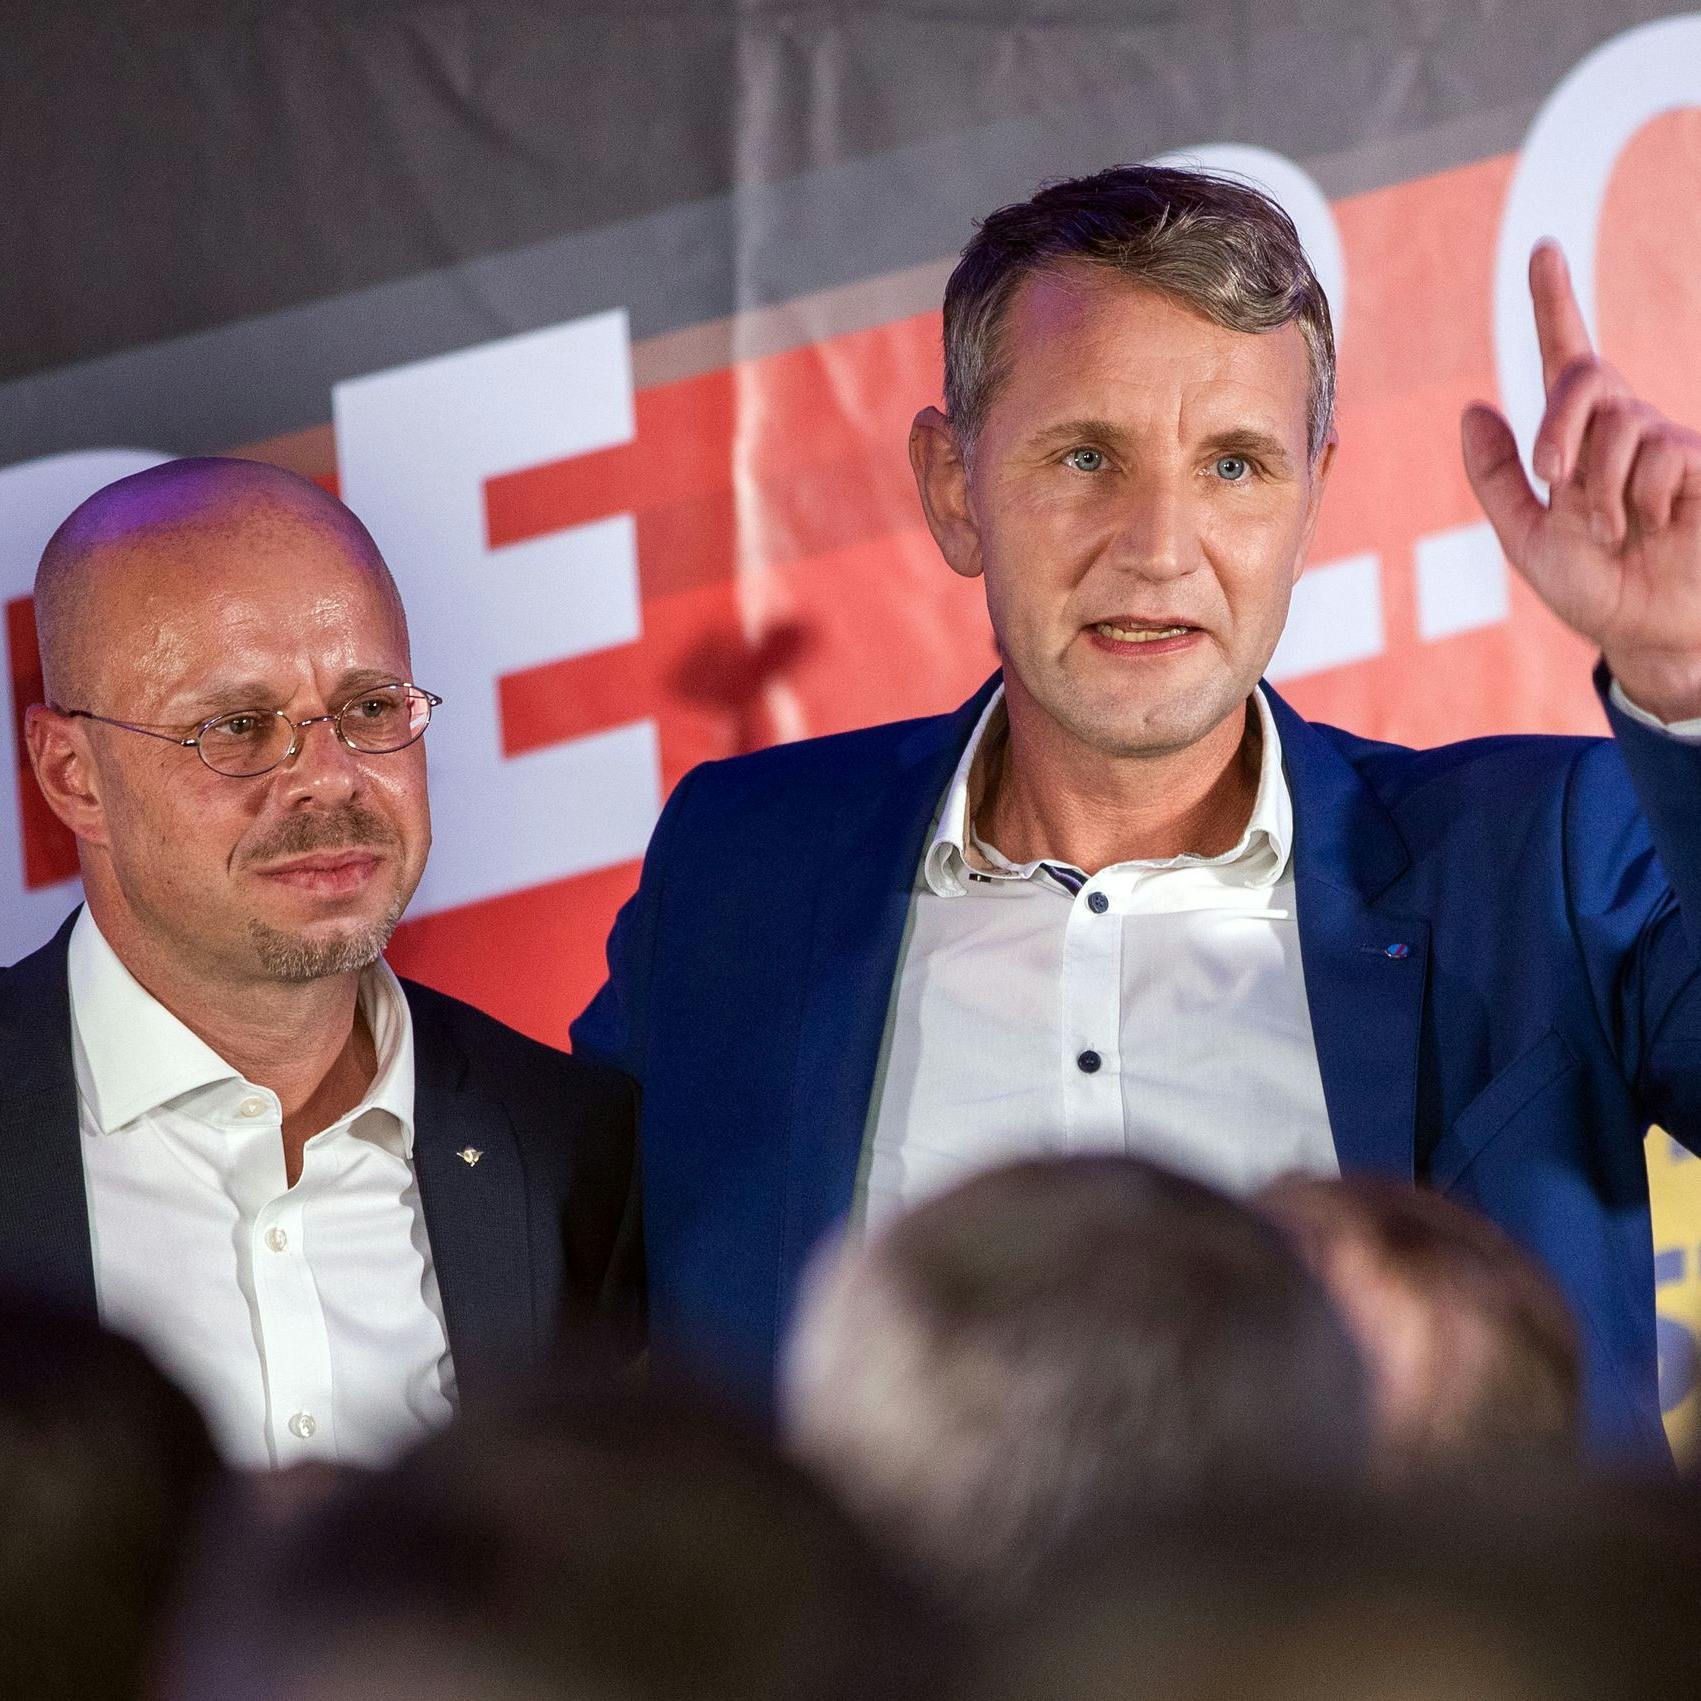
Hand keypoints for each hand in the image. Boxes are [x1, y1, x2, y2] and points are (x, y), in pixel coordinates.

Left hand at [1461, 241, 1700, 721]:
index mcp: (1577, 441)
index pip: (1567, 358)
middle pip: (1584, 382)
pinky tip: (1657, 526)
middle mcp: (1624, 429)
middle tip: (1555, 480)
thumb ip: (1496, 477)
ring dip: (1604, 491)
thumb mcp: (1526, 537)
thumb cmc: (1591, 588)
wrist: (1646, 632)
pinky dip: (1644, 500)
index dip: (1554, 303)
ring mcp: (1667, 443)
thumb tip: (1472, 408)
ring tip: (1616, 533)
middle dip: (1559, 428)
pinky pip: (1662, 457)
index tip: (1543, 250)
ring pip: (1620, 428)